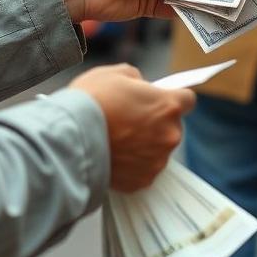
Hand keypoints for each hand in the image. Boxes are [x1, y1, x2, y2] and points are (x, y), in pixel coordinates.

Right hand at [70, 64, 194, 190]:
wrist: (67, 140)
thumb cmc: (90, 103)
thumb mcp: (115, 74)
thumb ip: (137, 79)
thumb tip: (141, 87)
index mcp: (168, 106)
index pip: (188, 99)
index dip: (173, 97)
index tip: (161, 99)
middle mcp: (169, 135)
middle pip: (171, 126)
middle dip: (156, 122)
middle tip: (129, 120)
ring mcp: (156, 161)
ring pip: (157, 149)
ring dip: (145, 144)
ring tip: (117, 139)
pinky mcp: (141, 181)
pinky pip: (143, 169)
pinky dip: (132, 164)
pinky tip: (114, 155)